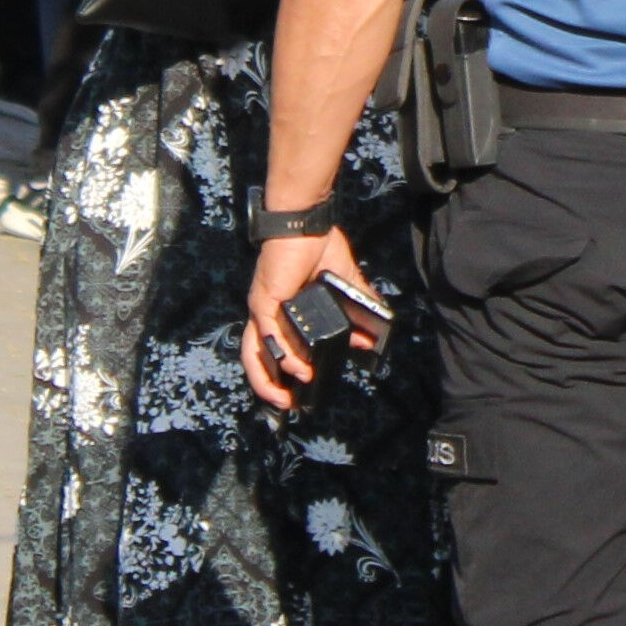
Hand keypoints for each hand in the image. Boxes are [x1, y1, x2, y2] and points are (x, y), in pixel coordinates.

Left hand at [243, 224, 382, 410]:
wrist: (305, 221)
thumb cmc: (317, 246)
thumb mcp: (342, 283)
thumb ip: (356, 307)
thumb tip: (371, 336)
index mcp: (281, 310)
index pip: (274, 347)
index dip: (282, 371)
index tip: (299, 390)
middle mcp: (266, 312)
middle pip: (256, 356)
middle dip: (268, 385)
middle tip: (287, 404)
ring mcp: (262, 307)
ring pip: (253, 351)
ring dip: (267, 378)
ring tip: (287, 396)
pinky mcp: (264, 300)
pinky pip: (267, 334)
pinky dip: (281, 353)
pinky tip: (297, 368)